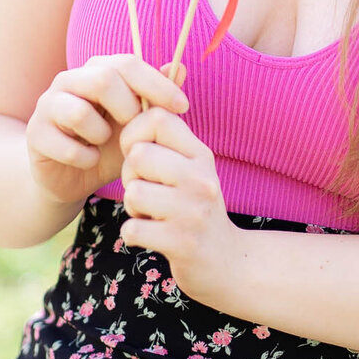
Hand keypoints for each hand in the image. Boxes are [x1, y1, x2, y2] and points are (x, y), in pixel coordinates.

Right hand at [26, 55, 187, 206]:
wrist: (71, 178)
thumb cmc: (109, 146)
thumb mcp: (139, 125)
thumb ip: (157, 97)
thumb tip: (180, 66)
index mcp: (96, 70)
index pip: (128, 63)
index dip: (157, 84)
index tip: (182, 106)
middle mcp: (69, 80)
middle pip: (103, 79)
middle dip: (127, 109)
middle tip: (133, 131)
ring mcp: (48, 104)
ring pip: (79, 111)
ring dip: (101, 135)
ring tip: (104, 144)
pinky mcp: (36, 134)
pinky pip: (66, 145)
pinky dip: (85, 158)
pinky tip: (89, 161)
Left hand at [117, 96, 243, 307]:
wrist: (227, 263)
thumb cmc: (196, 209)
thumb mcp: (191, 169)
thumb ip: (167, 139)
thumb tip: (142, 95)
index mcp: (201, 154)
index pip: (156, 117)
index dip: (134, 132)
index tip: (138, 152)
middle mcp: (201, 178)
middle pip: (137, 155)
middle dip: (130, 176)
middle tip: (145, 191)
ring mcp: (192, 211)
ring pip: (133, 192)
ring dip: (133, 208)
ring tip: (151, 215)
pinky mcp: (181, 243)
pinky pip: (133, 228)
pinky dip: (134, 234)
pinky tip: (152, 237)